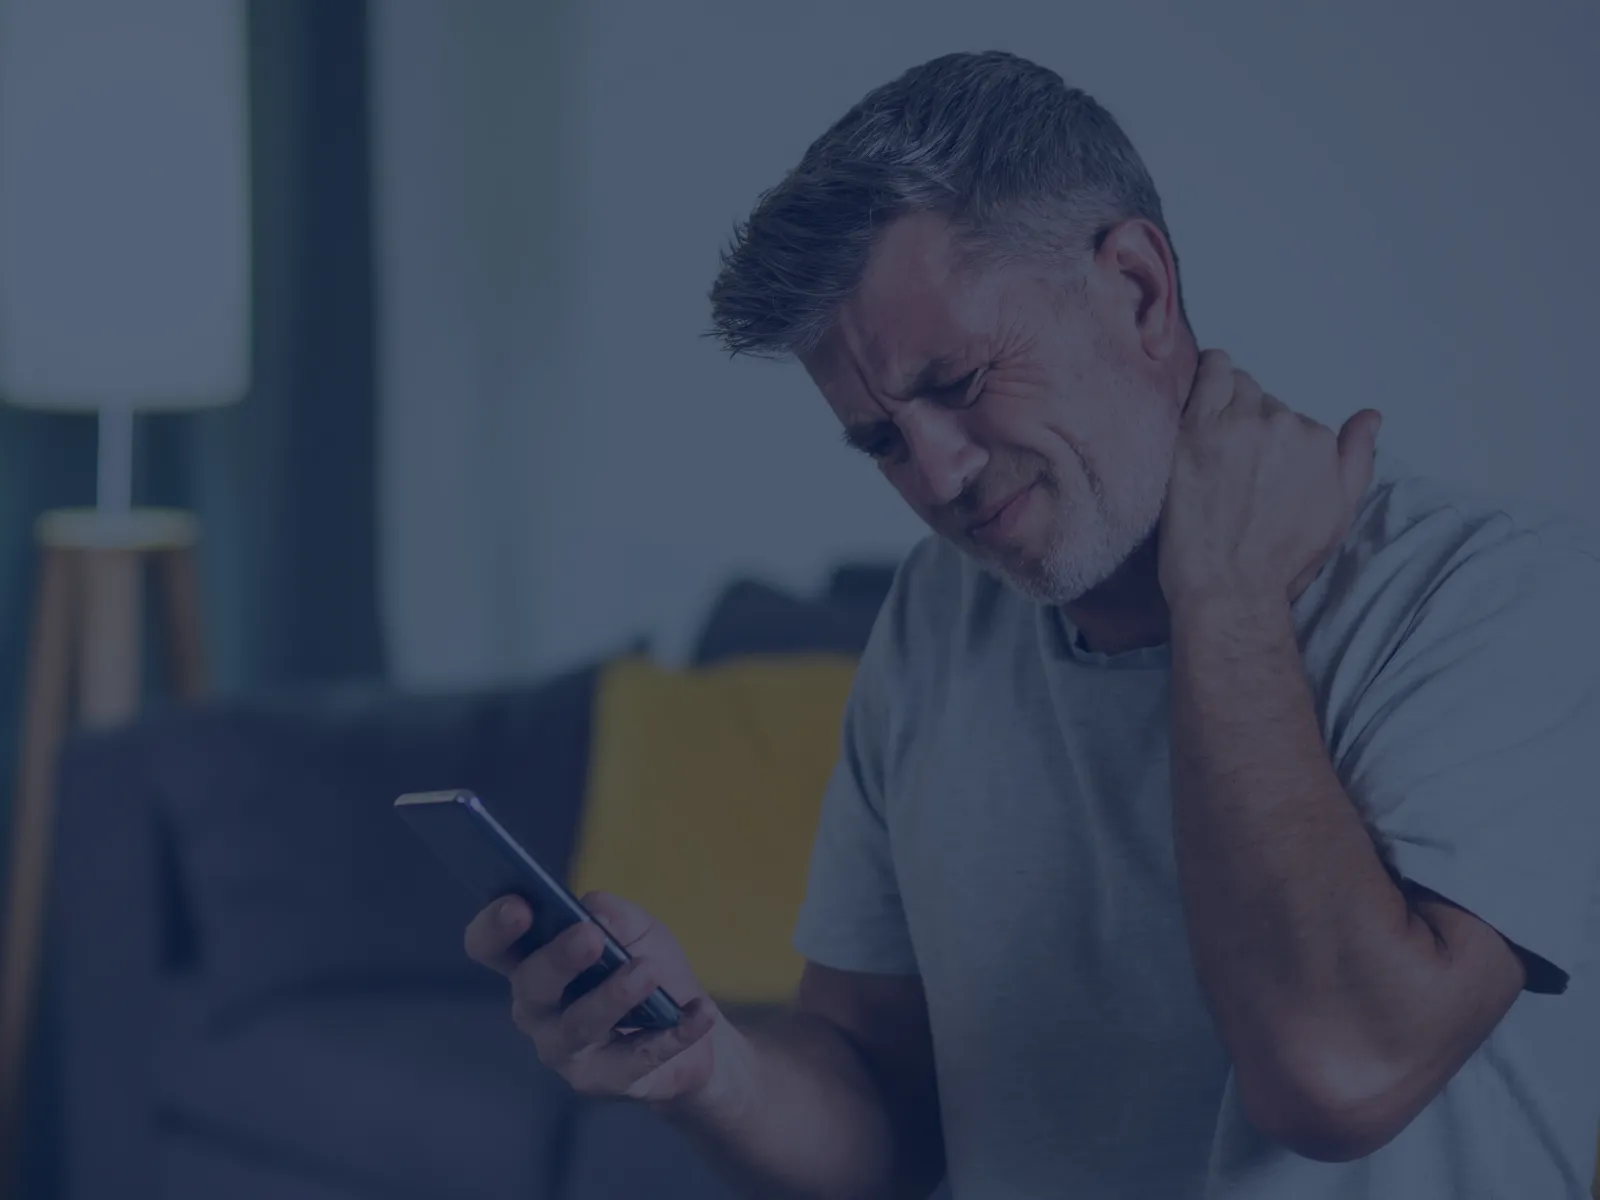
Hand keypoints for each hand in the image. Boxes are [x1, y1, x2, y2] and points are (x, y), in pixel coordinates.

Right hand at [464, 891, 721, 1104]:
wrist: (688, 1029)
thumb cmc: (647, 969)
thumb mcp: (637, 930)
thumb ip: (613, 915)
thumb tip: (592, 912)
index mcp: (532, 963)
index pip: (491, 946)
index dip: (494, 927)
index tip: (519, 906)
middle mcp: (537, 1010)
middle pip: (532, 985)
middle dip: (558, 959)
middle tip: (589, 937)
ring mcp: (565, 1050)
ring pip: (580, 1025)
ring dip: (614, 996)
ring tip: (647, 972)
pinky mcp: (602, 1081)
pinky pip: (637, 1057)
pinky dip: (674, 1032)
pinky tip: (699, 1011)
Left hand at [1157, 349, 1381, 609]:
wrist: (1229, 588)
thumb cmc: (1283, 560)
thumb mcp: (1339, 513)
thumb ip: (1358, 458)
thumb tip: (1370, 416)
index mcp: (1320, 442)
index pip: (1295, 420)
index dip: (1274, 442)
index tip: (1257, 465)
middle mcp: (1284, 426)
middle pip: (1266, 402)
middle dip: (1252, 422)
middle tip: (1232, 457)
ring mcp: (1239, 425)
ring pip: (1237, 388)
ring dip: (1228, 402)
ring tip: (1215, 434)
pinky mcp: (1197, 430)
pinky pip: (1208, 376)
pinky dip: (1209, 371)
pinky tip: (1205, 375)